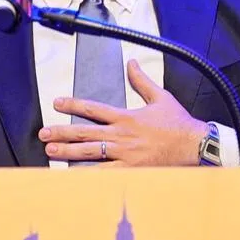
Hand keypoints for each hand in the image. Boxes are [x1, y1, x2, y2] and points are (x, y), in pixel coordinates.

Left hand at [39, 60, 209, 165]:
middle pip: (85, 133)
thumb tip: (131, 63)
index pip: (93, 109)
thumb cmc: (179, 124)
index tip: (57, 103)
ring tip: (51, 152)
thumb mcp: (160, 97)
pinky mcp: (131, 170)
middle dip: (62, 133)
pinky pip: (105, 173)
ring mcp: (125, 154)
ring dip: (68, 153)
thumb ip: (141, 81)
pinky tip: (74, 176)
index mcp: (126, 117)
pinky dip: (88, 175)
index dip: (73, 104)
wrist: (195, 146)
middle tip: (43, 133)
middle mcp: (121, 135)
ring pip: (90, 153)